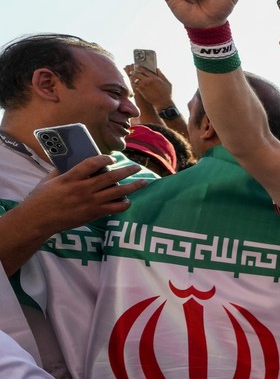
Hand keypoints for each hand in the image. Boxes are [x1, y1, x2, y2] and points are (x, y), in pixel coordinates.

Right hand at [24, 157, 149, 228]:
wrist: (37, 220)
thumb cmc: (40, 199)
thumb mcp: (48, 180)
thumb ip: (61, 171)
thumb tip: (70, 162)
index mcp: (70, 178)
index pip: (91, 163)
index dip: (104, 159)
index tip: (111, 158)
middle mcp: (83, 189)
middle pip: (110, 177)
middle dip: (127, 171)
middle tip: (137, 166)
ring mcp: (90, 202)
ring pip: (117, 192)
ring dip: (132, 186)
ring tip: (143, 182)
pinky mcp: (93, 214)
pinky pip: (114, 208)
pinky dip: (123, 204)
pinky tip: (128, 201)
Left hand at [126, 64, 174, 112]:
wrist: (163, 103)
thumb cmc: (167, 93)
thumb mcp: (167, 83)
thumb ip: (162, 75)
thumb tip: (158, 69)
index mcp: (154, 78)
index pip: (145, 70)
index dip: (140, 67)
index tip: (136, 65)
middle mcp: (148, 81)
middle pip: (137, 74)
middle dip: (134, 72)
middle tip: (132, 71)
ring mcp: (143, 86)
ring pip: (134, 79)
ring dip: (132, 77)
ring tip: (131, 77)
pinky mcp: (141, 91)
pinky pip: (135, 85)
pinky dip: (133, 83)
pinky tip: (134, 83)